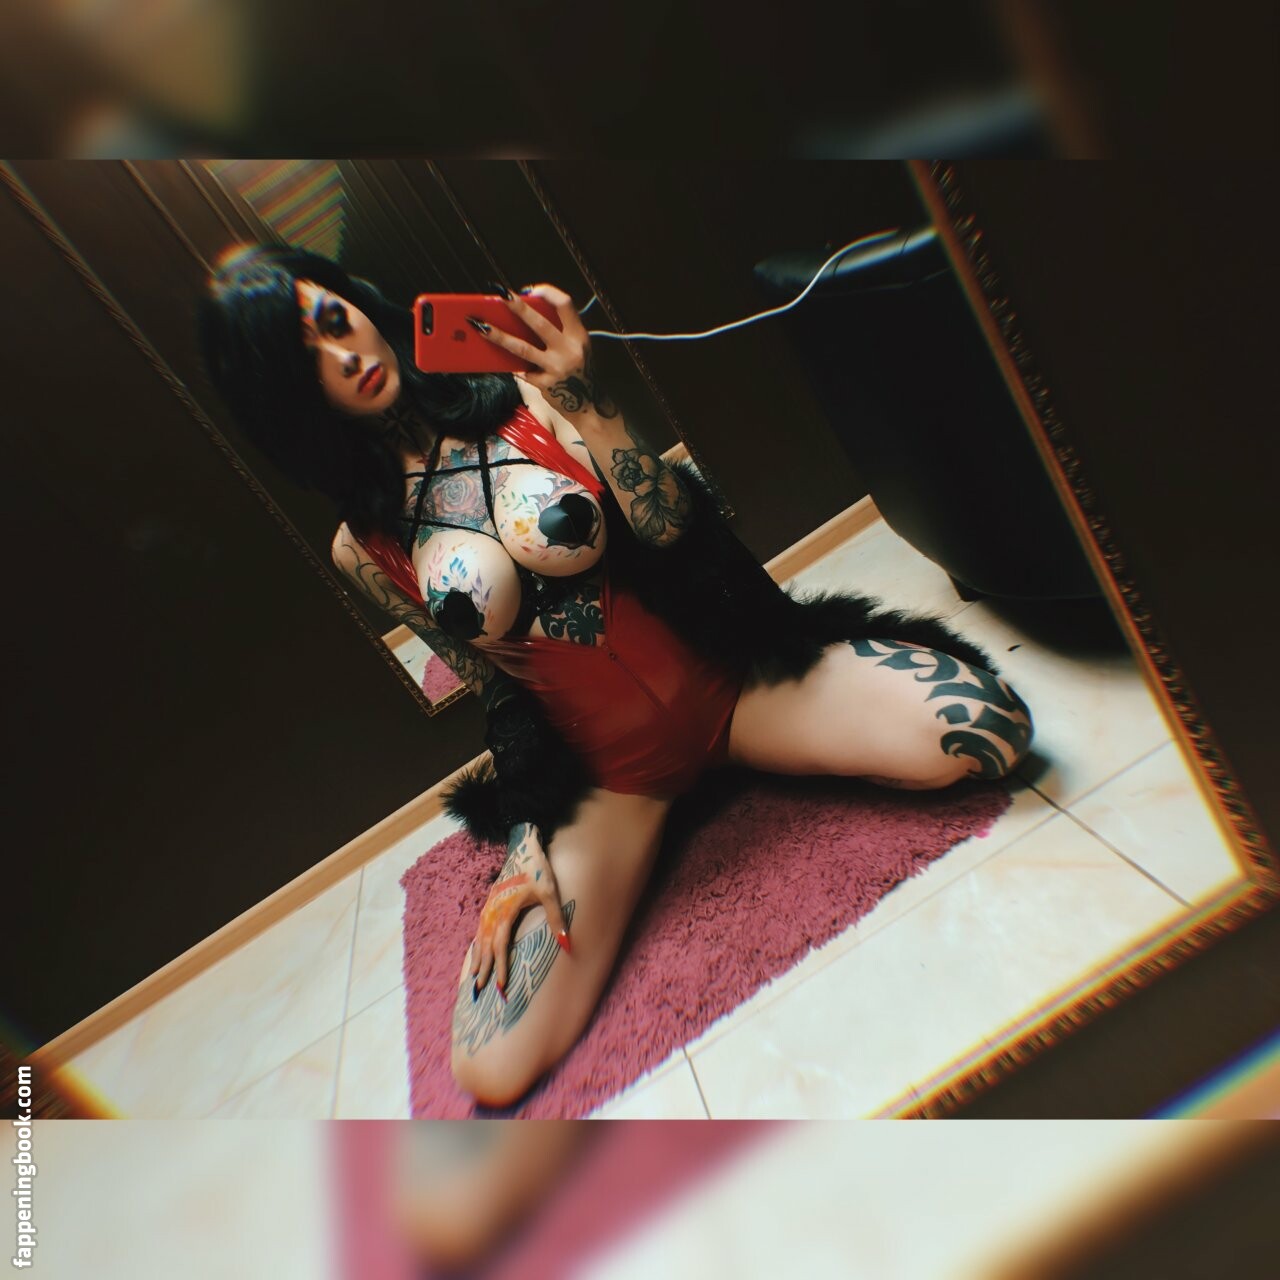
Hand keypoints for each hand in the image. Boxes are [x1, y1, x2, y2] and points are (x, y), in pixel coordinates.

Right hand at [469, 823, 570, 999]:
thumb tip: (568, 945)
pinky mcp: (489, 902)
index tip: (500, 986)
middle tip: (479, 990)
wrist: (523, 846)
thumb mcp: (550, 894)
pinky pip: (480, 928)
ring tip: (473, 976)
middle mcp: (492, 911)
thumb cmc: (537, 870)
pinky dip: (477, 943)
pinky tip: (478, 951)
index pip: (500, 947)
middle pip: (485, 946)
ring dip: (477, 958)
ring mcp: (488, 906)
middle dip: (482, 968)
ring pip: (480, 938)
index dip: (499, 968)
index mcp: (505, 911)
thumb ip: (557, 920)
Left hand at [474, 284, 616, 416]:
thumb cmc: (579, 372)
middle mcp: (570, 350)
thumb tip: (526, 313)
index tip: (529, 290)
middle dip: (517, 306)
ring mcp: (557, 368)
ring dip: (499, 336)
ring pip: (523, 348)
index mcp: (579, 335)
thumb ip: (560, 332)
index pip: (565, 304)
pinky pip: (523, 371)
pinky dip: (512, 365)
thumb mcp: (576, 347)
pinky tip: (499, 361)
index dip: (547, 292)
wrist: (590, 406)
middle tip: (498, 293)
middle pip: (539, 323)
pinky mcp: (546, 385)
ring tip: (480, 326)